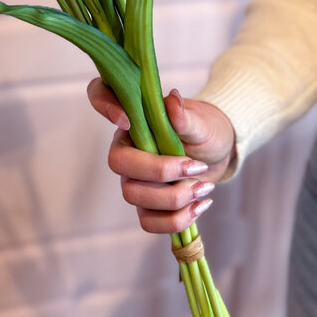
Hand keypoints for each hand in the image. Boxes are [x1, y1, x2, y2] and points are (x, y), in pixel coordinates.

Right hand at [87, 78, 235, 233]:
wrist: (218, 156)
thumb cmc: (205, 131)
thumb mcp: (202, 121)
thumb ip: (185, 115)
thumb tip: (173, 100)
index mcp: (134, 118)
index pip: (99, 95)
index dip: (104, 106)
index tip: (127, 120)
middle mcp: (126, 148)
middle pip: (118, 163)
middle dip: (159, 171)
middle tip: (196, 167)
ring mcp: (133, 179)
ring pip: (134, 196)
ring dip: (174, 198)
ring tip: (204, 187)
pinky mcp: (146, 206)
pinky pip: (148, 222)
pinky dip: (177, 220)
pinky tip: (200, 206)